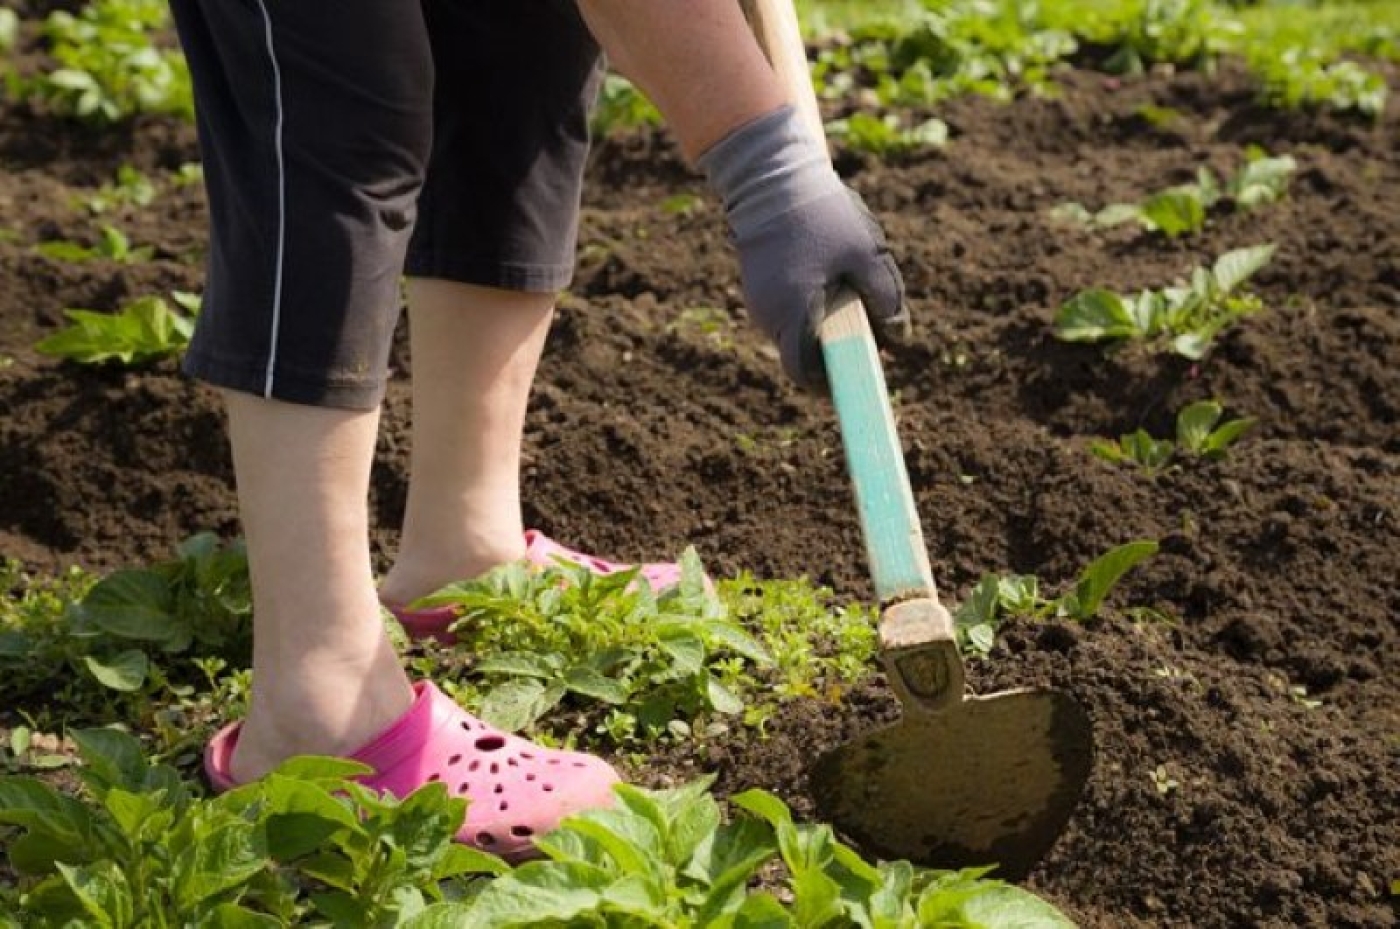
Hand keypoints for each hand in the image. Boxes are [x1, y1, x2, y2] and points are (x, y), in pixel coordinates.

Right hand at [699, 106, 909, 389]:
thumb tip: (899, 337)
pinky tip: (828, 276)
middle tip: (871, 329)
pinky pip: (788, 312)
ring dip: (825, 326)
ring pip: (796, 334)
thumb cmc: (821, 213)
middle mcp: (769, 316)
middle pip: (803, 357)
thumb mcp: (866, 253)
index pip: (806, 375)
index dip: (834, 383)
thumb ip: (886, 298)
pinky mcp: (758, 287)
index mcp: (793, 313)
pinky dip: (811, 307)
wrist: (772, 176)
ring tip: (849, 290)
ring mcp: (759, 302)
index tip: (861, 376)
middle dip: (837, 351)